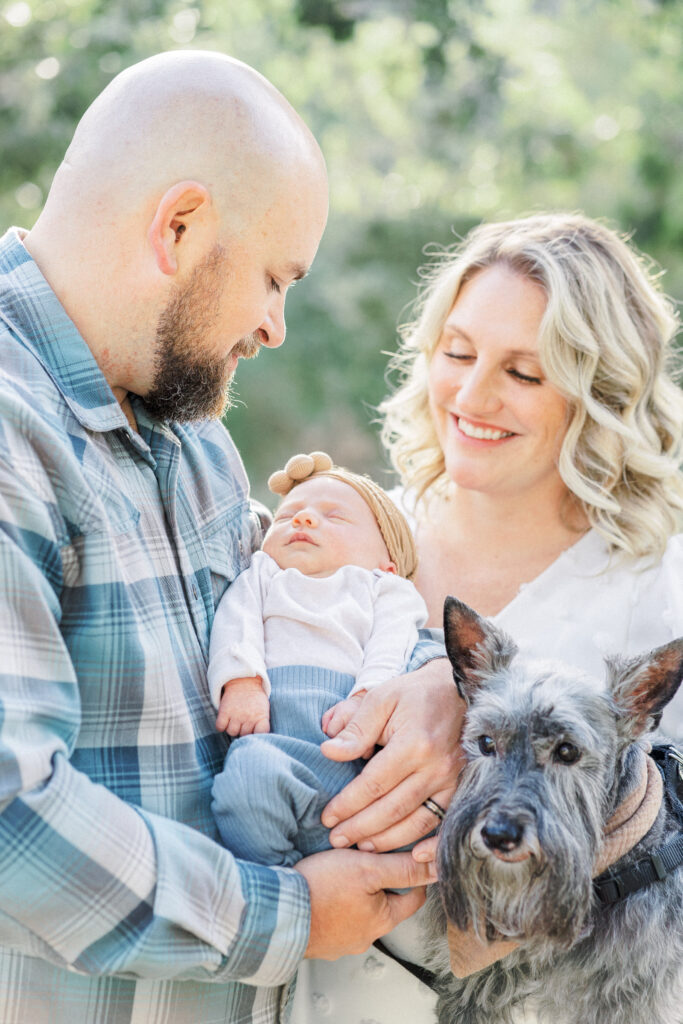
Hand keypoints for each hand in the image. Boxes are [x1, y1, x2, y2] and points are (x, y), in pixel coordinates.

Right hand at [215, 676, 269, 735]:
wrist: (243, 681)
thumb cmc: (255, 699)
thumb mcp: (264, 710)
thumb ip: (262, 724)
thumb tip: (257, 739)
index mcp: (261, 716)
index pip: (261, 734)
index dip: (258, 735)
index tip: (255, 731)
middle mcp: (249, 717)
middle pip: (244, 735)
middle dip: (244, 730)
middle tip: (244, 721)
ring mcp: (236, 714)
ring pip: (231, 732)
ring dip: (232, 728)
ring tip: (235, 719)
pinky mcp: (224, 711)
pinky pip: (220, 727)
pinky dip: (221, 725)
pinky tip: (226, 719)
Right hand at [295, 848, 436, 959]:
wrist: (277, 911)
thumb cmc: (321, 888)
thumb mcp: (367, 868)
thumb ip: (402, 868)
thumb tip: (435, 867)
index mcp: (383, 920)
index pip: (414, 897)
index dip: (412, 875)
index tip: (406, 858)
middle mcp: (365, 936)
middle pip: (386, 905)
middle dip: (382, 883)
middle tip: (370, 860)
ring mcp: (341, 942)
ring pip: (360, 913)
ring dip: (357, 895)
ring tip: (344, 873)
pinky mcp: (320, 940)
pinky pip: (336, 919)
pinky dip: (336, 905)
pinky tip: (326, 889)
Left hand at [320, 660, 464, 851]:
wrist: (456, 690)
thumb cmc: (413, 694)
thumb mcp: (381, 699)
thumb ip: (355, 728)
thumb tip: (328, 752)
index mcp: (414, 744)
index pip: (373, 785)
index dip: (348, 804)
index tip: (327, 817)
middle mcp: (437, 767)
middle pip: (393, 809)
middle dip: (361, 828)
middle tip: (336, 839)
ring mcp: (454, 780)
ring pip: (417, 822)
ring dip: (387, 840)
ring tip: (361, 846)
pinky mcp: (463, 787)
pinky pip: (445, 822)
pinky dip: (431, 845)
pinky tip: (413, 856)